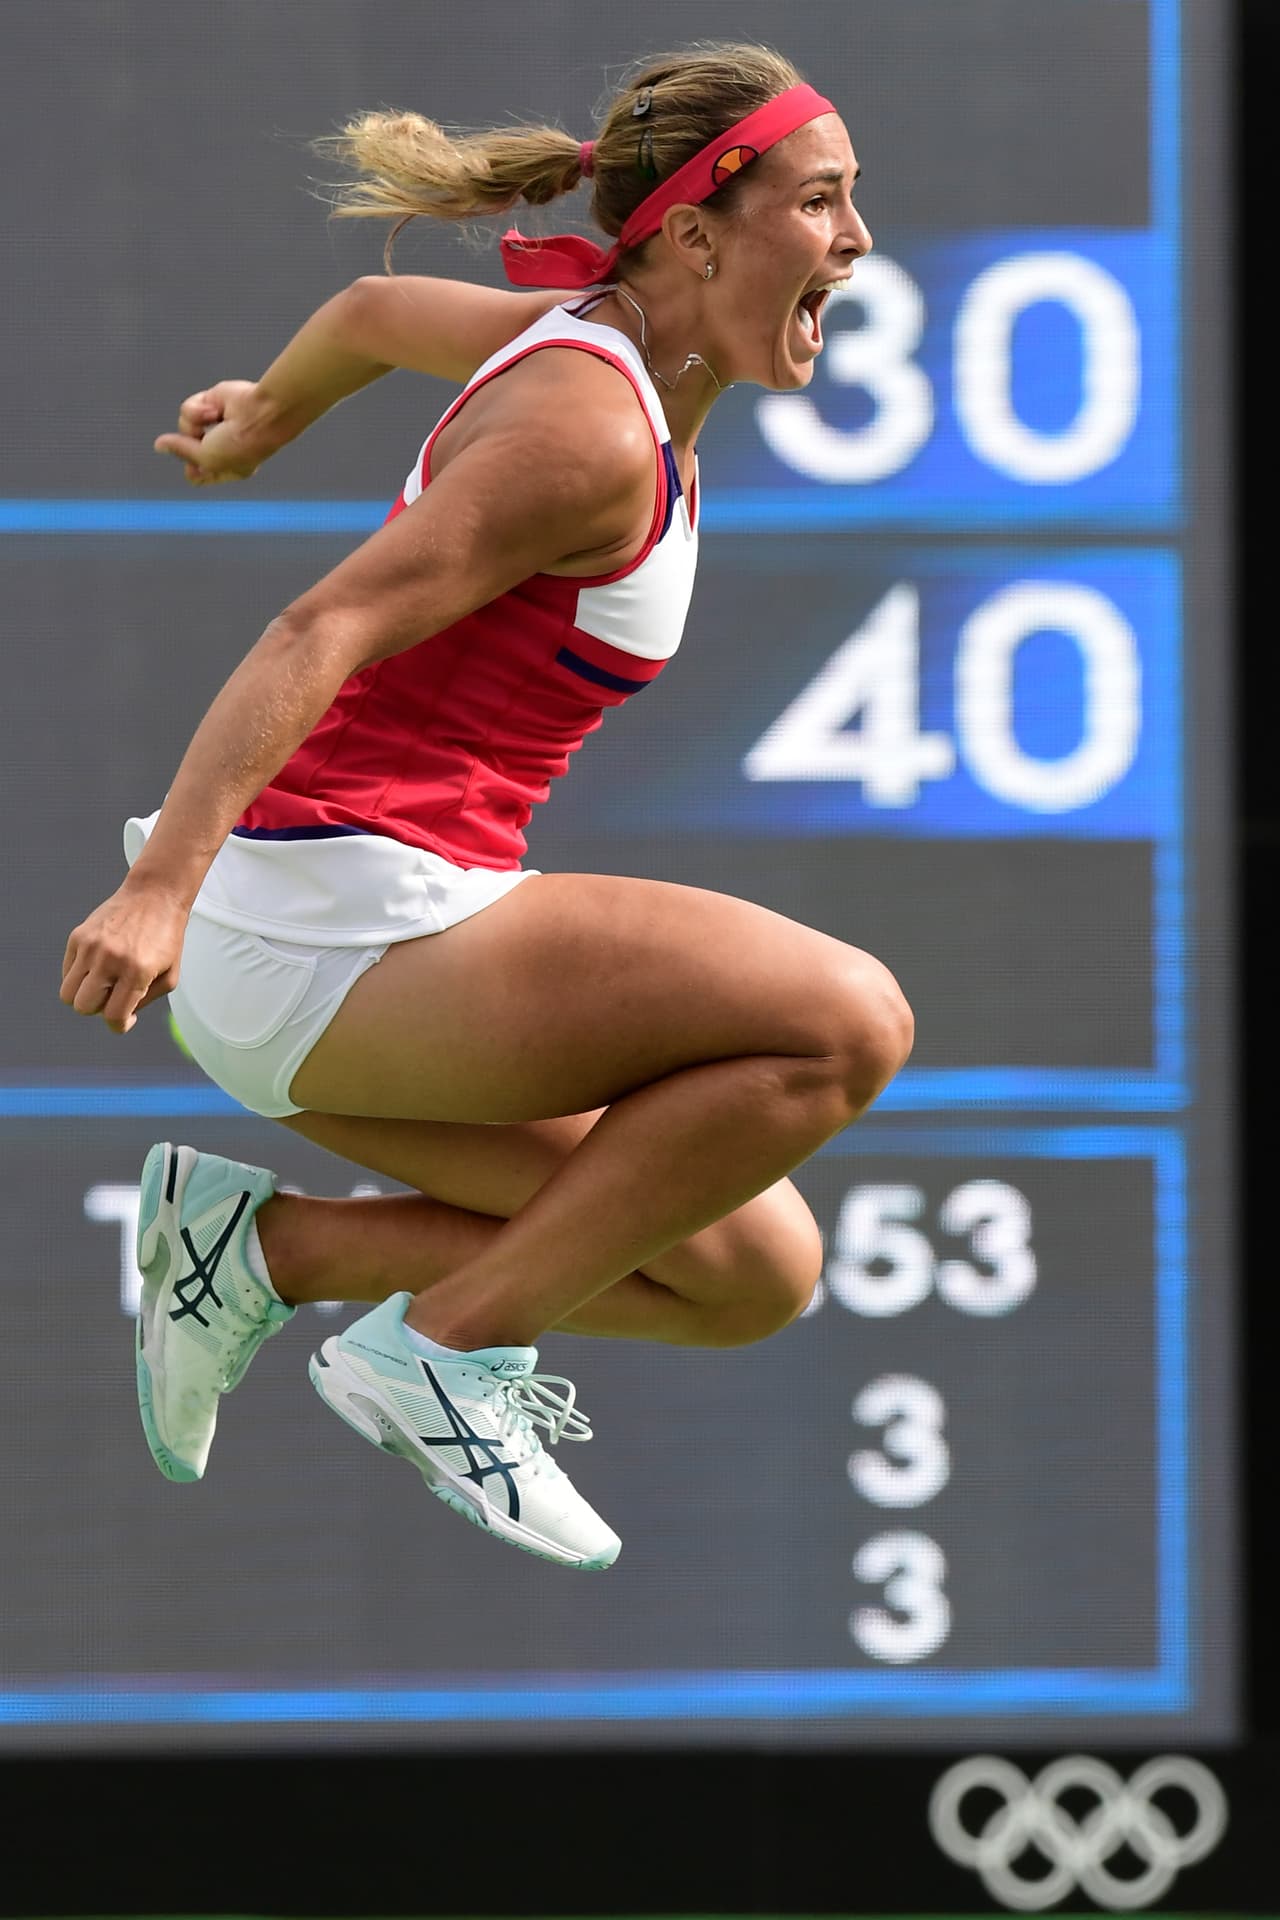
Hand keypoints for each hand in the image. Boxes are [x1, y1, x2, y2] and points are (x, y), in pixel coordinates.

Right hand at [61, 878, 188, 1034]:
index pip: (113, 1015)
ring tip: (103, 982)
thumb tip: (120, 1017)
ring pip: (68, 994)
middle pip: (84, 1007)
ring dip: (84, 995)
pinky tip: (98, 964)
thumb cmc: (166, 937)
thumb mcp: (170, 975)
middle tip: (114, 995)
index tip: (123, 1020)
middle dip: (98, 1009)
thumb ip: (145, 1001)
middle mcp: (110, 959)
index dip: (118, 1025)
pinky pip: (66, 972)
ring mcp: (91, 947)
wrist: (154, 895)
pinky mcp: (78, 936)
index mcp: (137, 972)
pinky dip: (79, 976)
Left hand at [153, 379, 279, 484]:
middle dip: (192, 443)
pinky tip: (215, 409)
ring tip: (214, 420)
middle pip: (186, 448)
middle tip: (208, 440)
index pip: (197, 474)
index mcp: (226, 468)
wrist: (260, 414)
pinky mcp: (211, 403)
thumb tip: (159, 445)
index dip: (191, 469)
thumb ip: (181, 451)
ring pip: (185, 426)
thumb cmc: (241, 444)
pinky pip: (189, 408)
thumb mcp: (207, 458)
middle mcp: (221, 446)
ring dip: (195, 423)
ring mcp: (215, 425)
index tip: (195, 468)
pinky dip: (198, 409)